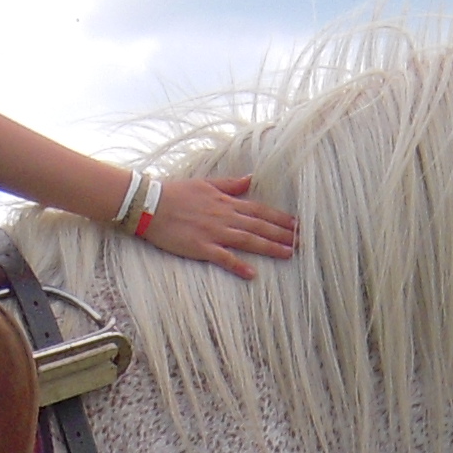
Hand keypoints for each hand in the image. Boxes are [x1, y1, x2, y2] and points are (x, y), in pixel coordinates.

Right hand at [135, 173, 298, 278]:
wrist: (149, 203)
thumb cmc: (175, 192)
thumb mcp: (206, 183)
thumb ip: (230, 184)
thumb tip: (250, 179)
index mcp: (226, 202)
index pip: (260, 210)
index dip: (280, 218)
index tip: (297, 225)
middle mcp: (225, 216)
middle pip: (260, 226)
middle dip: (283, 234)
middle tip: (303, 242)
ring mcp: (214, 232)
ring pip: (248, 240)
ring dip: (270, 247)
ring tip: (289, 254)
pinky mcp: (200, 247)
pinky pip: (223, 258)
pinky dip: (238, 265)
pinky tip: (252, 273)